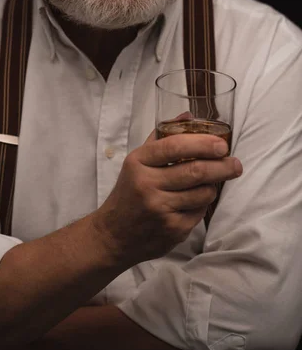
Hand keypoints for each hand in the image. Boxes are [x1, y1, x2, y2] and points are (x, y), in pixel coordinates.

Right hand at [91, 131, 241, 266]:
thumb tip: (189, 115)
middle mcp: (147, 184)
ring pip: (202, 193)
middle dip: (222, 166)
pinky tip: (195, 201)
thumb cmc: (130, 191)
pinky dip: (203, 204)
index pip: (174, 146)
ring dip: (213, 186)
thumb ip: (162, 137)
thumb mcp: (137, 161)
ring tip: (213, 182)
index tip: (222, 144)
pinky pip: (199, 212)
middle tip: (235, 163)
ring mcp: (160, 209)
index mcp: (138, 162)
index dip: (202, 143)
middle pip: (195, 171)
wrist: (114, 234)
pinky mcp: (171, 229)